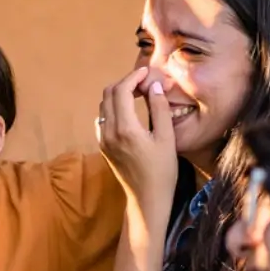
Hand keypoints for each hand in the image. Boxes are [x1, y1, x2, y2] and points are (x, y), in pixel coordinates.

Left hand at [95, 67, 177, 199]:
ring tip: (140, 93)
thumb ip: (160, 109)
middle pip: (109, 94)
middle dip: (126, 82)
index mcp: (125, 129)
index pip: (122, 91)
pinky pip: (103, 118)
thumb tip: (154, 85)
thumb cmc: (162, 171)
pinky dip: (113, 107)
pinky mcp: (103, 145)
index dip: (134, 77)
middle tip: (145, 81)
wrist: (146, 198)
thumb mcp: (166, 139)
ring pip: (104, 105)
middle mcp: (108, 132)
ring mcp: (102, 139)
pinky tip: (129, 110)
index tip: (147, 72)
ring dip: (119, 94)